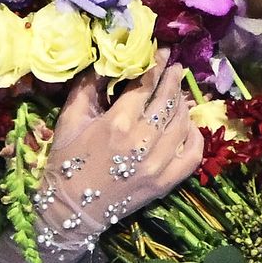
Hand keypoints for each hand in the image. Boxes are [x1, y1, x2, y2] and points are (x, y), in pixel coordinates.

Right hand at [27, 50, 203, 262]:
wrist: (71, 210)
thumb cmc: (66, 161)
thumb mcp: (69, 118)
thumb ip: (88, 86)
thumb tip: (106, 60)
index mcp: (118, 122)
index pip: (146, 84)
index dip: (156, 65)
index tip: (164, 52)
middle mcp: (142, 141)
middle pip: (167, 100)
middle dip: (173, 79)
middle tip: (175, 67)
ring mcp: (157, 164)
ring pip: (181, 123)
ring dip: (183, 104)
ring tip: (179, 94)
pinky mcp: (165, 183)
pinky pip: (191, 155)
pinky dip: (195, 137)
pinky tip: (189, 126)